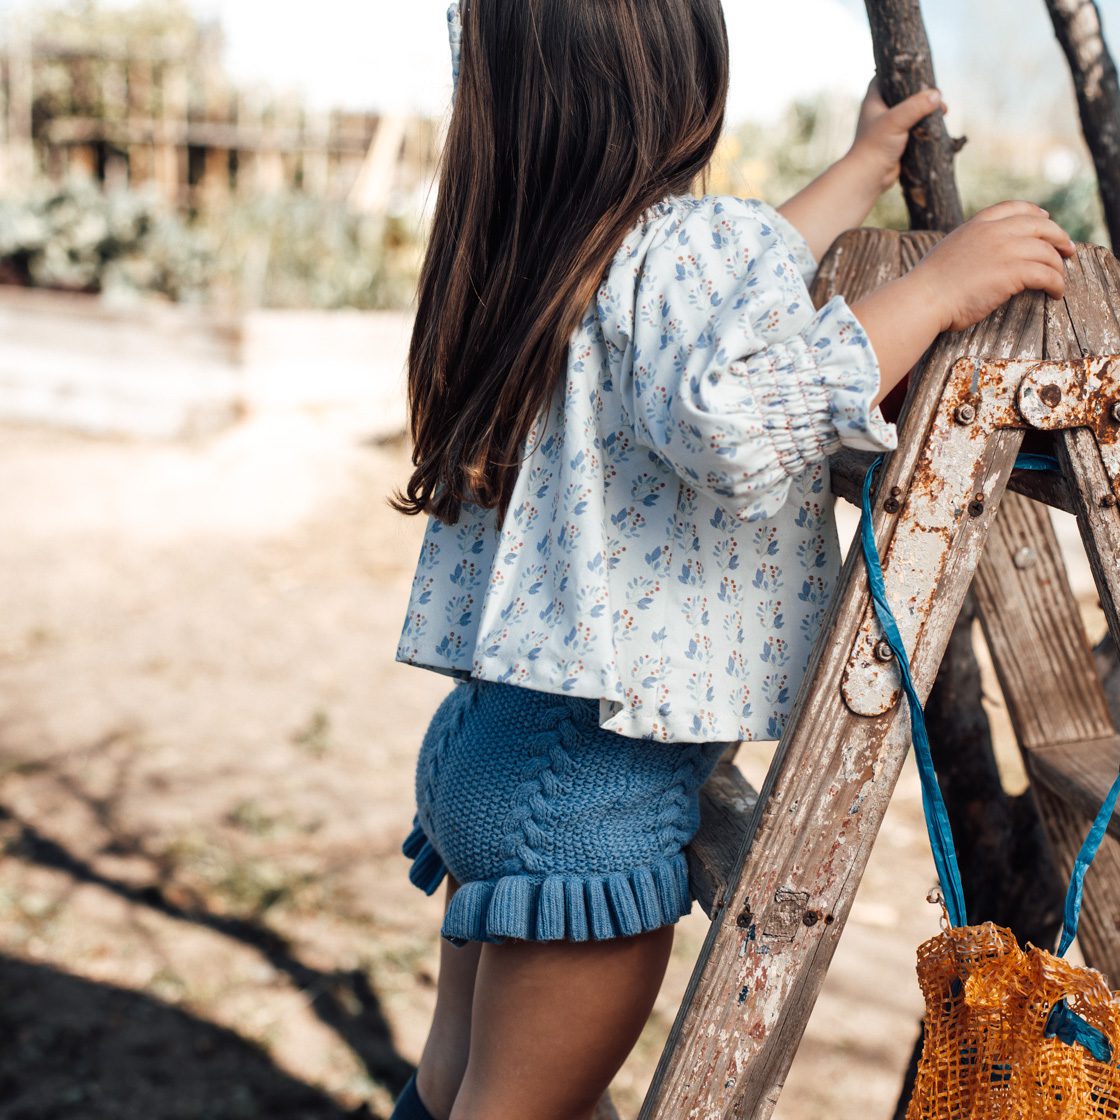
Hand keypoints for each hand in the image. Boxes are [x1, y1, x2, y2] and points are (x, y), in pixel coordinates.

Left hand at [848, 79, 944, 192]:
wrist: (868, 177)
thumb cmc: (875, 147)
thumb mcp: (895, 121)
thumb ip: (915, 106)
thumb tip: (936, 95)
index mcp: (874, 100)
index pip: (886, 75)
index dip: (901, 70)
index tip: (919, 67)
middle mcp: (881, 111)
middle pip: (905, 92)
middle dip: (922, 92)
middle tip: (938, 95)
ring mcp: (890, 126)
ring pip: (913, 111)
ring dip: (928, 110)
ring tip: (942, 111)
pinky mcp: (899, 140)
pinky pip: (916, 127)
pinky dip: (927, 125)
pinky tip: (938, 126)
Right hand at [909, 201, 1076, 331]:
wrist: (924, 299)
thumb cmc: (928, 285)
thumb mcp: (948, 251)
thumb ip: (968, 245)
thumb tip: (977, 254)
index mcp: (977, 224)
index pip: (1015, 208)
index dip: (1036, 213)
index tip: (1046, 220)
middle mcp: (995, 232)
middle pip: (1041, 226)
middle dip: (1059, 237)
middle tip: (1068, 250)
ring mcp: (1006, 250)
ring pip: (1048, 252)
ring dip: (1059, 267)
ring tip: (1060, 280)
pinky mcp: (1014, 271)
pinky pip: (1048, 274)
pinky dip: (1057, 284)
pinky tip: (1056, 293)